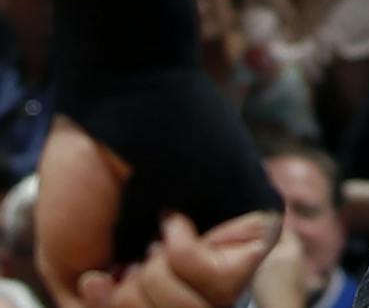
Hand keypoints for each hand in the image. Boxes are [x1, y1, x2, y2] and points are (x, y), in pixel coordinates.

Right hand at [39, 124, 275, 307]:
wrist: (105, 119)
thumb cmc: (84, 179)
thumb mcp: (73, 268)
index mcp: (157, 277)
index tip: (98, 282)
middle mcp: (199, 267)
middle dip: (138, 304)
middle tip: (127, 260)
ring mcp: (230, 245)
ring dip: (157, 282)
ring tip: (150, 238)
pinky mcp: (256, 222)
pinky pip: (226, 281)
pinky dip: (183, 255)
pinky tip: (173, 218)